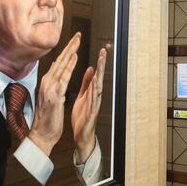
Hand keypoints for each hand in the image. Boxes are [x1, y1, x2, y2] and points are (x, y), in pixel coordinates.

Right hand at [28, 33, 80, 155]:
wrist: (41, 134)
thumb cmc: (47, 117)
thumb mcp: (51, 96)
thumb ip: (54, 82)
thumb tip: (57, 67)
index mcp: (46, 82)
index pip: (58, 63)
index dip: (66, 51)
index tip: (74, 41)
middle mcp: (46, 82)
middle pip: (59, 60)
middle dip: (69, 46)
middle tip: (78, 35)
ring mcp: (49, 88)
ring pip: (61, 65)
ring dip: (70, 52)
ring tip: (78, 41)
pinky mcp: (54, 95)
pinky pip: (64, 77)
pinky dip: (69, 66)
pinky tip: (75, 57)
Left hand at [72, 45, 107, 162]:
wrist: (82, 135)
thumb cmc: (82, 117)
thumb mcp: (83, 96)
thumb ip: (87, 83)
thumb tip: (91, 69)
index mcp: (91, 92)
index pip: (96, 74)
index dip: (99, 62)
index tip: (102, 50)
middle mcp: (95, 96)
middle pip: (99, 78)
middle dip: (102, 65)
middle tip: (104, 52)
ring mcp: (94, 104)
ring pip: (98, 87)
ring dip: (100, 76)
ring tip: (101, 66)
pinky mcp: (91, 113)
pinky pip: (93, 102)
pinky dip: (94, 93)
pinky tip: (95, 86)